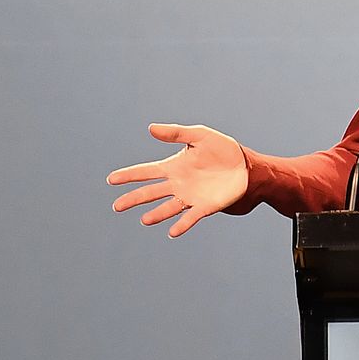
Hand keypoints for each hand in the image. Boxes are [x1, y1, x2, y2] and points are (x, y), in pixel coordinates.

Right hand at [106, 123, 249, 236]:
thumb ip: (176, 133)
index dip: (129, 175)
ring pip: (168, 207)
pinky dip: (181, 224)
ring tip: (145, 220)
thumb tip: (150, 128)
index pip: (146, 171)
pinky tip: (172, 232)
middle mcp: (178, 184)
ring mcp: (190, 197)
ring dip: (157, 214)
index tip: (111, 179)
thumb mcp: (200, 135)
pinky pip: (190, 217)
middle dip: (134, 198)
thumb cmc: (223, 150)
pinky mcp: (205, 207)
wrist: (247, 167)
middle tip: (117, 206)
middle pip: (151, 192)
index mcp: (174, 167)